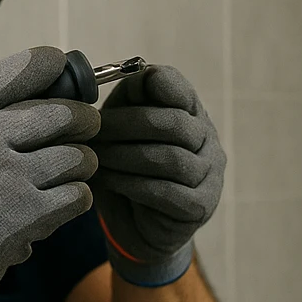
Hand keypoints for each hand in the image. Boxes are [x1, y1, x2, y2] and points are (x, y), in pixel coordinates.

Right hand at [0, 46, 98, 301]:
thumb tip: (20, 101)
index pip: (26, 68)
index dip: (56, 67)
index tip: (64, 75)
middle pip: (62, 112)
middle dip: (82, 119)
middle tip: (85, 127)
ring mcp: (4, 176)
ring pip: (76, 156)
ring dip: (80, 162)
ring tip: (73, 168)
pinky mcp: (23, 217)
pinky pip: (75, 196)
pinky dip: (75, 197)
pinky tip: (63, 200)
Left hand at [91, 65, 225, 286]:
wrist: (135, 223)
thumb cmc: (125, 165)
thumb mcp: (120, 128)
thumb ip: (124, 102)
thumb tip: (111, 78)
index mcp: (189, 112)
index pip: (180, 89)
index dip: (154, 84)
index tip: (123, 91)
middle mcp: (207, 140)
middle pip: (173, 123)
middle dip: (126, 125)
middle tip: (93, 131)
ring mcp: (209, 175)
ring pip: (170, 158)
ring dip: (125, 155)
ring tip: (96, 157)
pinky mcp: (199, 207)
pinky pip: (167, 192)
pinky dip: (131, 184)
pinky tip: (108, 181)